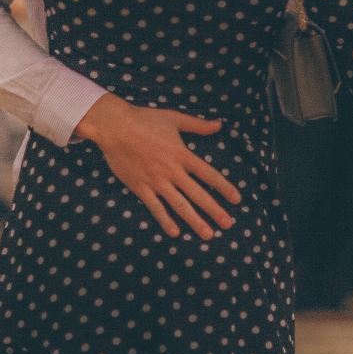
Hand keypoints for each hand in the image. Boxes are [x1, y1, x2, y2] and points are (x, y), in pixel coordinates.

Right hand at [73, 95, 241, 240]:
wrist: (114, 126)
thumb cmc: (144, 119)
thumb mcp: (174, 119)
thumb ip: (198, 125)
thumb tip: (219, 125)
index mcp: (182, 154)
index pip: (209, 174)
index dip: (224, 187)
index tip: (237, 199)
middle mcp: (172, 171)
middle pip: (198, 194)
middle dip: (215, 210)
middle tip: (228, 224)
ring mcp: (156, 181)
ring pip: (180, 205)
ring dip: (195, 221)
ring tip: (208, 234)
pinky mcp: (140, 187)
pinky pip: (155, 208)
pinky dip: (165, 221)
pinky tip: (176, 232)